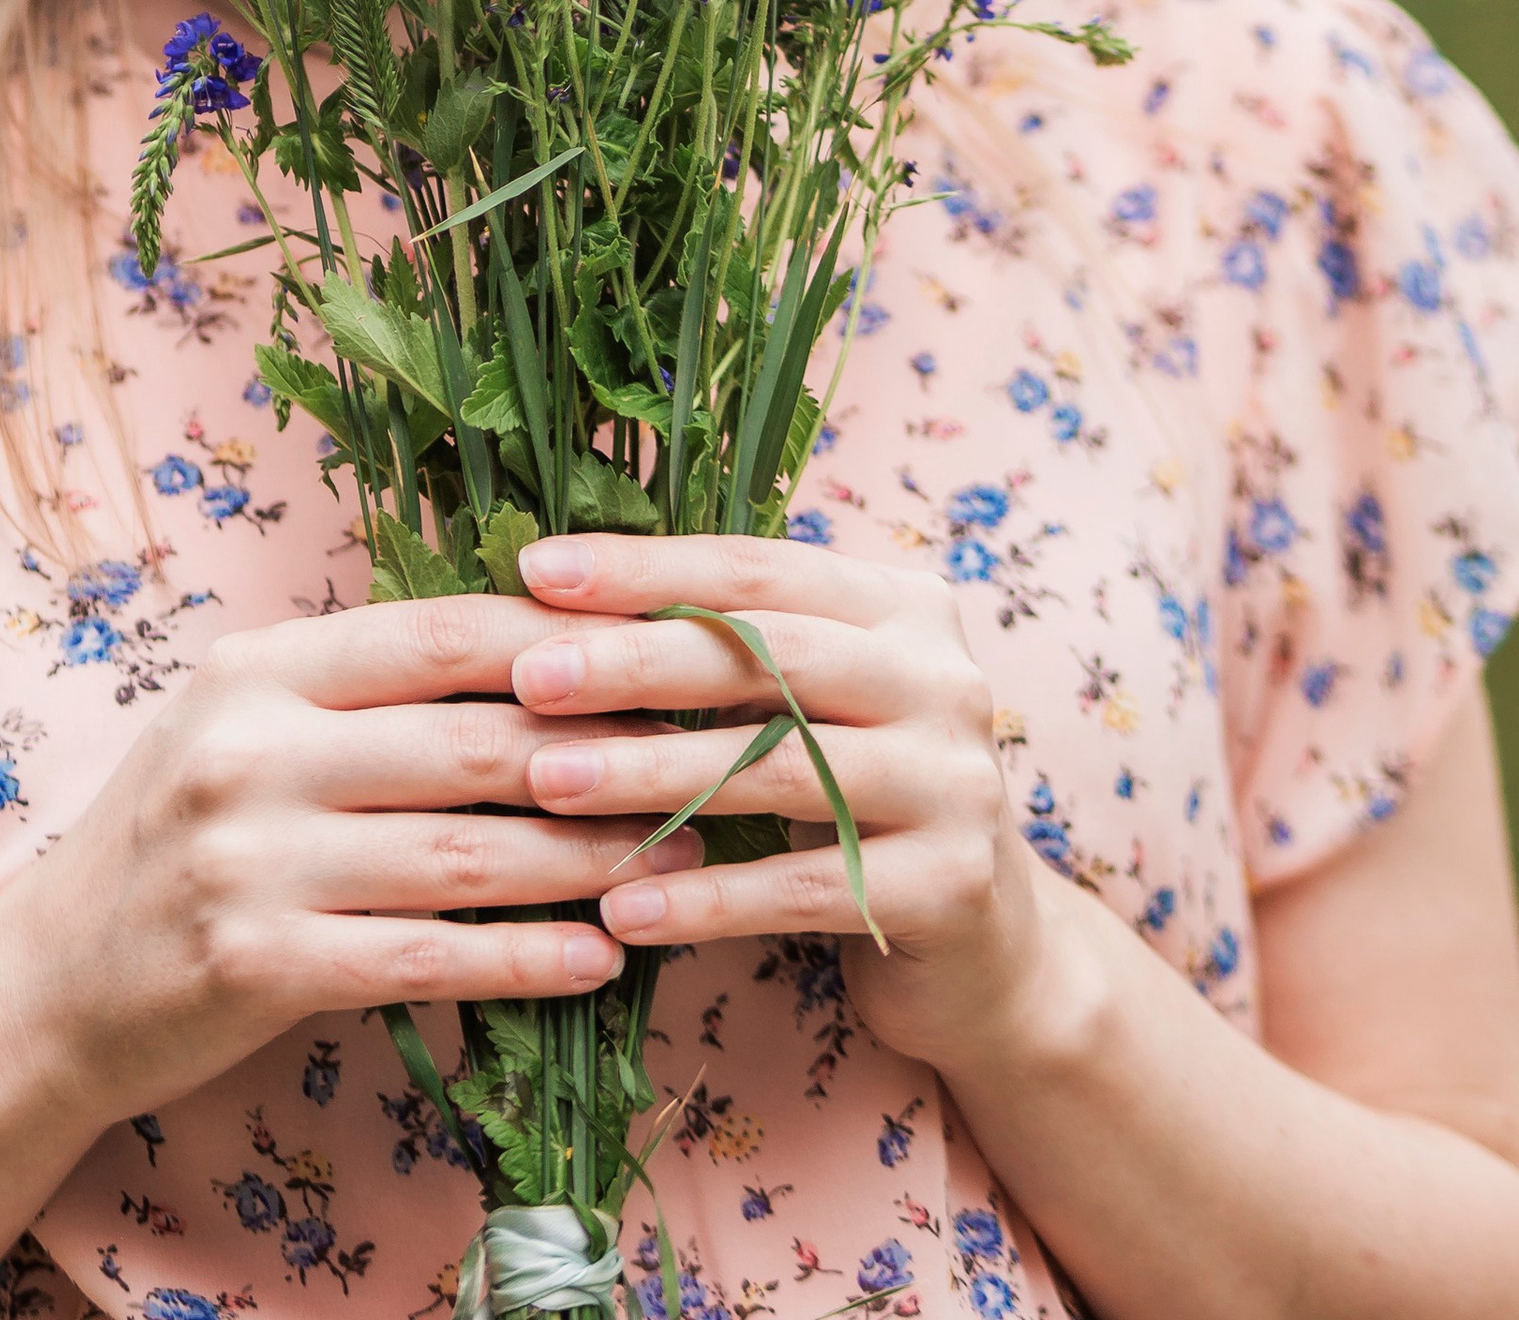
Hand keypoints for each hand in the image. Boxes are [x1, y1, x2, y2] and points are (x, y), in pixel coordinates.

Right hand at [0, 592, 703, 1132]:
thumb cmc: (177, 841)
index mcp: (258, 668)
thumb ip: (360, 691)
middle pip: (471, 739)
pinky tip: (600, 957)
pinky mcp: (258, 965)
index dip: (560, 642)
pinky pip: (427, 958)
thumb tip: (535, 648)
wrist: (48, 986)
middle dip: (605, 752)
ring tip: (684, 858)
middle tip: (707, 760)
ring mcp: (251, 858)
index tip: (663, 652)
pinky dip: (525, 958)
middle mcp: (251, 748)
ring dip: (590, 859)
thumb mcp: (244, 727)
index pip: (438, 633)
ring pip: (464, 851)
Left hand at [506, 533, 1062, 1076]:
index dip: (647, 569)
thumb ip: (732, 648)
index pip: (758, 570)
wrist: (989, 950)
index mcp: (904, 608)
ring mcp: (958, 783)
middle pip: (773, 656)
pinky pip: (803, 887)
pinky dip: (704, 898)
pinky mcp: (950, 886)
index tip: (538, 571)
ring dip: (653, 775)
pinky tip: (620, 907)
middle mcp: (945, 680)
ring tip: (547, 785)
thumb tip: (560, 596)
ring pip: (781, 769)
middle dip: (639, 662)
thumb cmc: (858, 798)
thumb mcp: (813, 704)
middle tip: (529, 676)